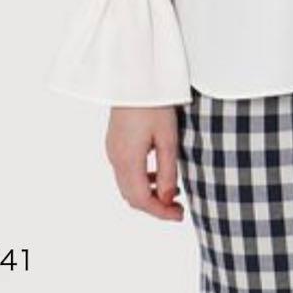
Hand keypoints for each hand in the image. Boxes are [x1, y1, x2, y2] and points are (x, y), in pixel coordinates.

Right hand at [105, 105, 184, 220]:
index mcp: (128, 159)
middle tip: (178, 208)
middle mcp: (115, 158)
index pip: (142, 199)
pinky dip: (141, 180)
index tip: (179, 215)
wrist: (135, 76)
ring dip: (148, 194)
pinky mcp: (115, 142)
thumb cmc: (154, 103)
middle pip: (132, 196)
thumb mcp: (168, 138)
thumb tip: (168, 198)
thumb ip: (168, 170)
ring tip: (172, 192)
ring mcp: (113, 150)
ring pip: (127, 185)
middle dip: (154, 206)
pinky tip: (158, 174)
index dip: (161, 212)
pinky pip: (125, 171)